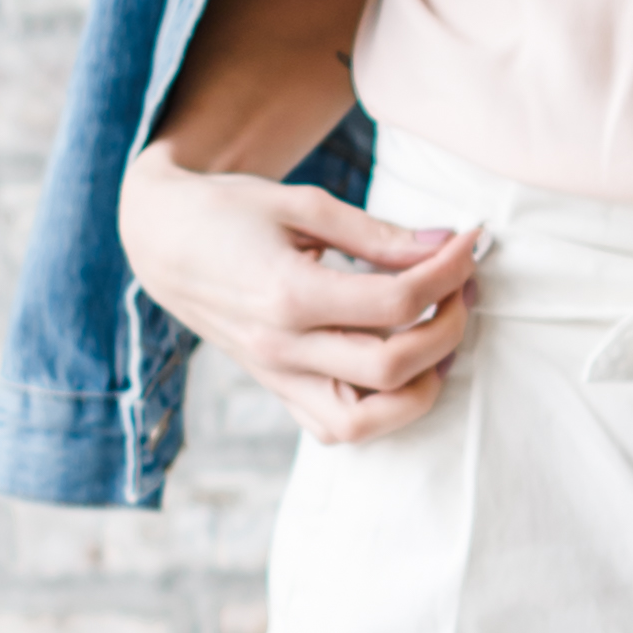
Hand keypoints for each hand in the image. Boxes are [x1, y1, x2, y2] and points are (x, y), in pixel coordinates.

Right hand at [118, 146, 475, 446]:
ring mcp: (276, 379)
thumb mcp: (302, 203)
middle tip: (462, 286)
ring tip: (439, 337)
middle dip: (448, 327)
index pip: (395, 303)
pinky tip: (400, 368)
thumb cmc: (230, 211)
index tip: (470, 242)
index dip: (447, 273)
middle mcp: (280, 349)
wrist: (162, 242)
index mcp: (286, 295)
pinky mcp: (275, 391)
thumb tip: (445, 243)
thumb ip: (376, 233)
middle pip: (392, 369)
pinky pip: (335, 429)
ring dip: (421, 387)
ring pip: (366, 422)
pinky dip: (379, 411)